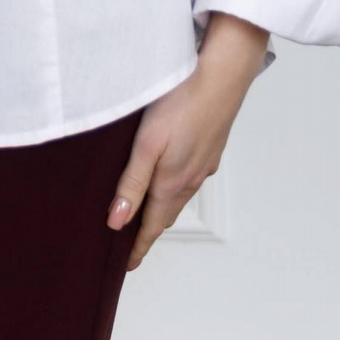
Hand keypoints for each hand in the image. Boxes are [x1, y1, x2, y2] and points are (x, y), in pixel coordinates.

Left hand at [106, 11, 269, 270]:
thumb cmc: (183, 102)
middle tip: (131, 243)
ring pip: (180, 194)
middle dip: (148, 230)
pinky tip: (171, 175)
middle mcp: (192, 178)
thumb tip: (117, 223)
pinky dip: (176, 186)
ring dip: (163, 208)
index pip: (152, 226)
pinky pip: (191, 176)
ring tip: (146, 213)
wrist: (223, 74)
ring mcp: (204, 162)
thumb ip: (132, 183)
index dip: (138, 247)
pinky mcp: (211, 145)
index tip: (127, 265)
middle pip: (166, 213)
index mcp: (173, 182)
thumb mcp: (147, 143)